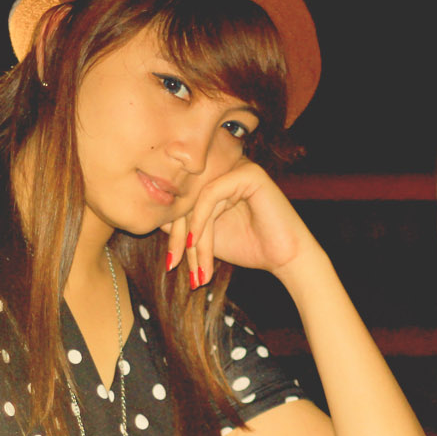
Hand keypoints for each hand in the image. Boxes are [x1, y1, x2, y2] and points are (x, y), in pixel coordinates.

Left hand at [161, 158, 314, 286]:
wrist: (285, 259)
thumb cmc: (249, 247)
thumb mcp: (205, 237)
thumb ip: (180, 225)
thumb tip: (151, 219)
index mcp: (217, 180)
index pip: (183, 199)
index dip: (172, 232)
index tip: (170, 264)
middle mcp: (226, 168)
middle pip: (186, 198)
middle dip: (178, 237)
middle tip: (174, 266)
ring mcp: (238, 166)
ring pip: (197, 201)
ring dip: (194, 239)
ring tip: (198, 268)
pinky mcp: (247, 172)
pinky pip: (210, 194)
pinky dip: (200, 222)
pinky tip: (197, 244)